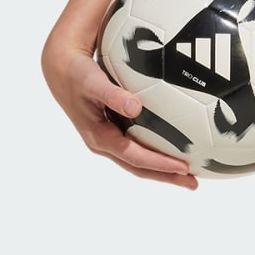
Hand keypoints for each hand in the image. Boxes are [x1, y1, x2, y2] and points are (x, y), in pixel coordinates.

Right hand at [41, 37, 198, 189]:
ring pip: (139, 161)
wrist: (60, 71)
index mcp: (100, 138)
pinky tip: (176, 148)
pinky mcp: (114, 132)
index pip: (135, 157)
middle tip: (194, 183)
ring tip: (190, 175)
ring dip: (163, 169)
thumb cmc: (77, 74)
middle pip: (139, 167)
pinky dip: (157, 152)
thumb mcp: (91, 81)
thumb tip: (136, 107)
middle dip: (166, 177)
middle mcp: (105, 144)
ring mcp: (109, 140)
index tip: (184, 167)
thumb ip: (112, 95)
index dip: (160, 164)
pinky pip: (138, 147)